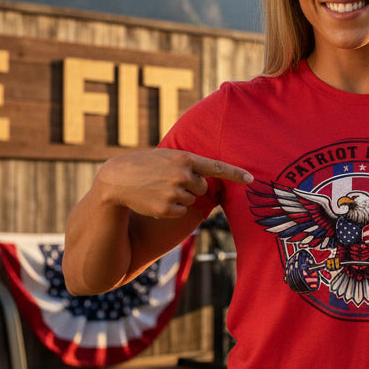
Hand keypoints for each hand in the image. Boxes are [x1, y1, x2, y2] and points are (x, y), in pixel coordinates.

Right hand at [94, 149, 252, 217]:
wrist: (117, 180)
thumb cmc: (143, 165)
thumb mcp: (166, 156)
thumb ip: (187, 164)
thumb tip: (207, 179)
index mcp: (184, 158)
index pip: (216, 167)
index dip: (235, 173)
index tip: (251, 178)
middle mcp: (182, 175)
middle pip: (203, 187)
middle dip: (193, 186)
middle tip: (171, 181)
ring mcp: (175, 193)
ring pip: (191, 200)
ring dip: (180, 197)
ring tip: (159, 189)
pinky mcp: (168, 209)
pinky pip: (182, 212)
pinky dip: (172, 209)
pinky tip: (156, 200)